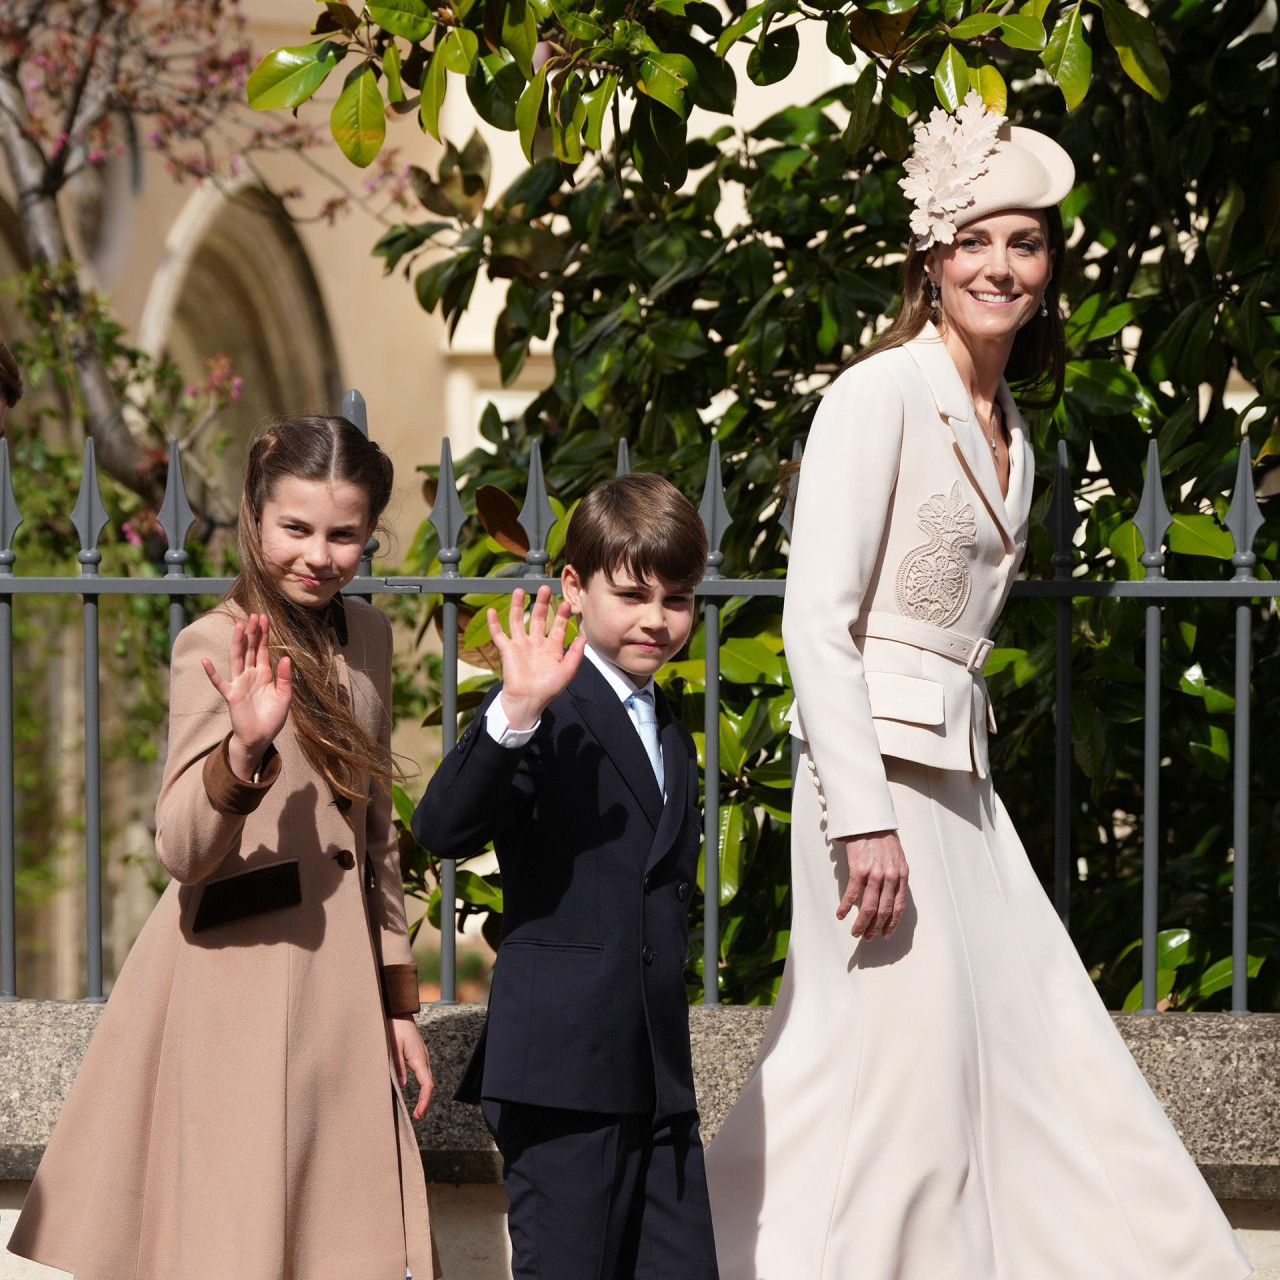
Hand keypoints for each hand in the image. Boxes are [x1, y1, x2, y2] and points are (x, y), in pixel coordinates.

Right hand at [201, 613, 291, 779]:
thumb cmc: (272, 718)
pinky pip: (220, 683)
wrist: (260, 738)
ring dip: (237, 643)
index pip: (263, 650)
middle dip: (253, 633)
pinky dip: (212, 673)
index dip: (263, 635)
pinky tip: (206, 661)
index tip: (263, 618)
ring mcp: (239, 684)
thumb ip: (285, 678)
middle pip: (251, 649)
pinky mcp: (231, 695)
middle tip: (254, 615)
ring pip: (237, 659)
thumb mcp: (284, 696)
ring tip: (238, 626)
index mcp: (264, 675)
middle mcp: (250, 675)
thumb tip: (286, 657)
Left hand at [389, 1015, 433, 1119]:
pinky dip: (420, 1085)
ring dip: (423, 1094)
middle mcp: (423, 1058)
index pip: (427, 1085)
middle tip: (417, 1117)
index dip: (424, 1101)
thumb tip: (402, 1085)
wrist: (398, 1011)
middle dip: (424, 1102)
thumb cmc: (394, 1028)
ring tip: (416, 1108)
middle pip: (429, 1084)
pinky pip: (422, 1072)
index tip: (418, 1114)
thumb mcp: (392, 1049)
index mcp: (418, 1058)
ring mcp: (421, 1055)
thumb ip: (397, 1068)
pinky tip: (412, 1089)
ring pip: (426, 1078)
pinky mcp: (417, 1053)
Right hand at [489, 585, 586, 730]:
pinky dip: (494, 623)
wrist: (529, 700)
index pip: (557, 627)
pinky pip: (499, 634)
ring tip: (519, 590)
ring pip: (517, 621)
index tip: (565, 603)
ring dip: (517, 606)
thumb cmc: (548, 688)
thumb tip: (584, 637)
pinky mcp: (507, 650)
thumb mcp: (567, 671)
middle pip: (537, 618)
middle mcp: (536, 643)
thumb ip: (576, 654)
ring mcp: (520, 645)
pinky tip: (491, 610)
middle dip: (541, 603)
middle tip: (544, 588)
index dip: (561, 615)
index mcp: (551, 648)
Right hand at [837, 830, 908, 940]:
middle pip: (884, 910)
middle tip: (869, 937)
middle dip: (876, 927)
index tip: (886, 933)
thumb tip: (889, 894)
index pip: (899, 906)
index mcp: (901, 875)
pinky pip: (852, 895)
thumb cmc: (882, 837)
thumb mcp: (897, 857)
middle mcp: (890, 877)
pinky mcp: (859, 870)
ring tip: (856, 932)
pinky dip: (845, 907)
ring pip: (869, 907)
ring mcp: (875, 874)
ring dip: (862, 923)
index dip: (892, 923)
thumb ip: (895, 875)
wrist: (869, 820)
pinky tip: (841, 914)